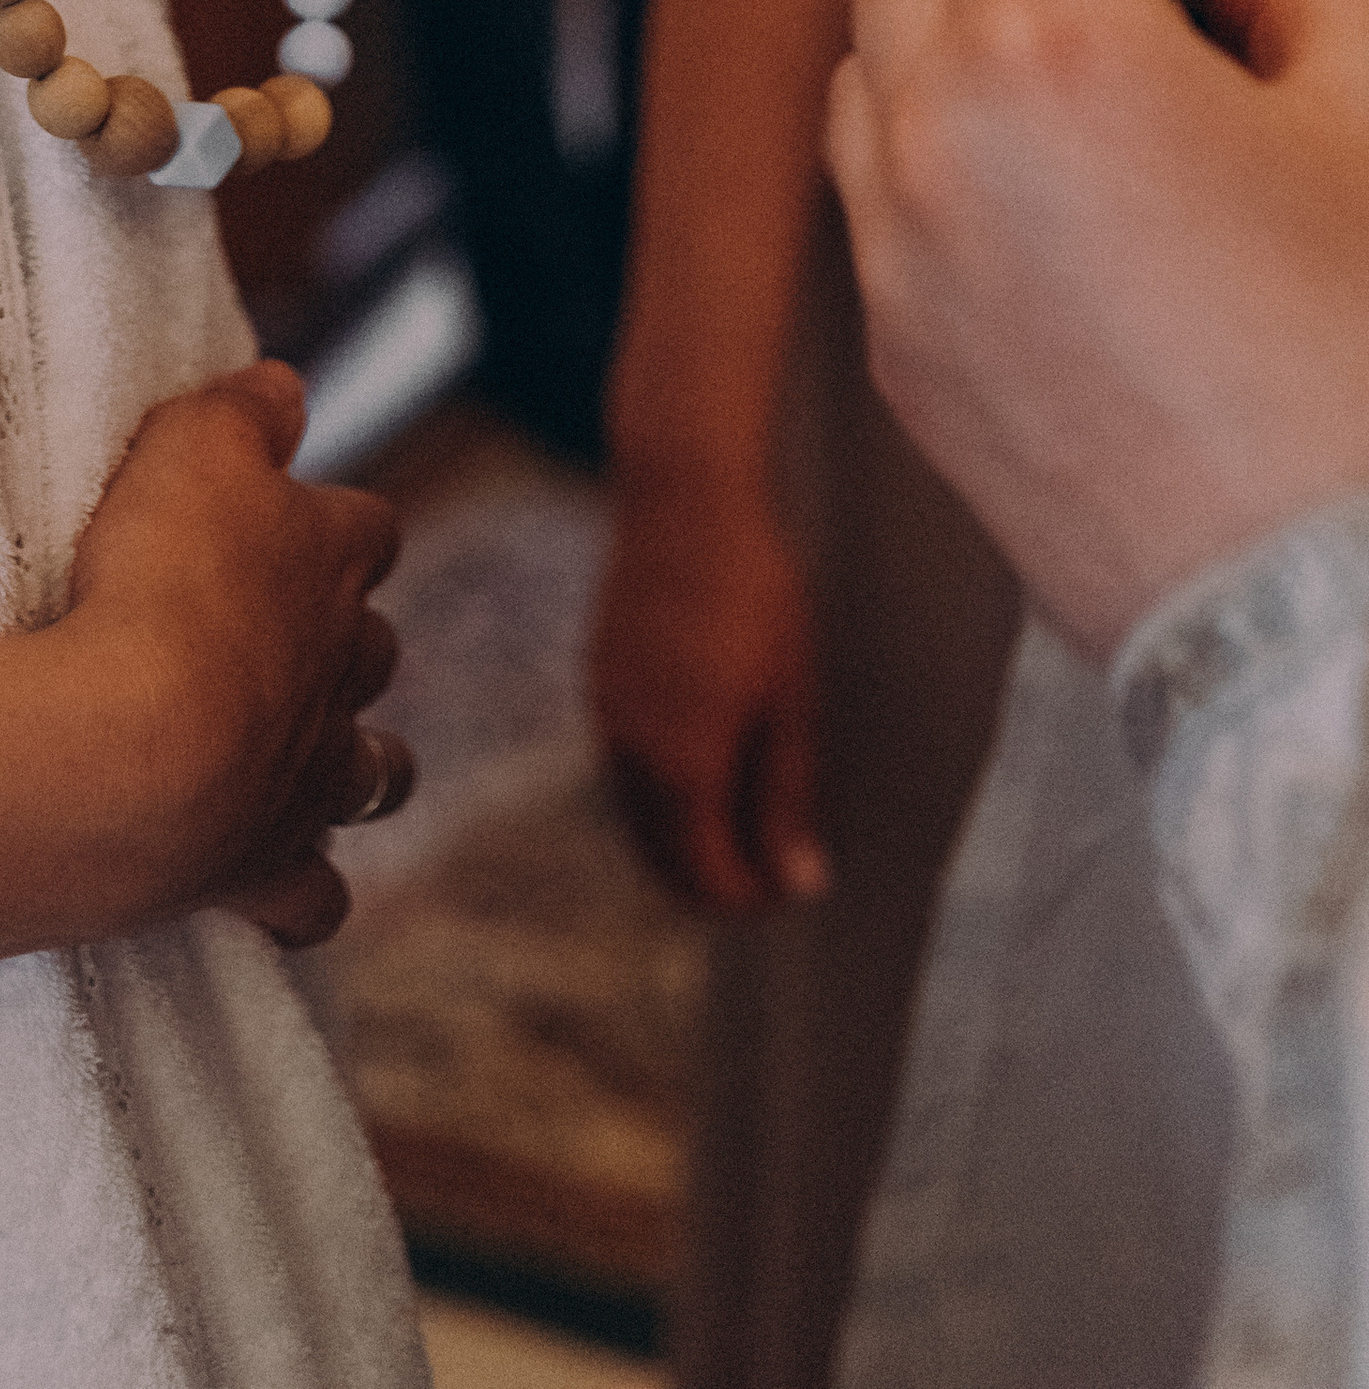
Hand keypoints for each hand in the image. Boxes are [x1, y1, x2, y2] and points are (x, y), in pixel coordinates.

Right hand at [0, 364, 412, 990]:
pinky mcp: (264, 870)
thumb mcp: (190, 444)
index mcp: (328, 563)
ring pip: (372, 775)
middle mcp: (340, 673)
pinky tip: (280, 886)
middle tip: (281, 635)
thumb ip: (242, 407)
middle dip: (347, 642)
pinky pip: (311, 900)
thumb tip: (286, 383)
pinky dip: (304, 894)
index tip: (295, 513)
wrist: (128, 749)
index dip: (336, 520)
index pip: (367, 527)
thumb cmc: (159, 578)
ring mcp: (310, 780)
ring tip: (316, 759)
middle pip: (372, 651)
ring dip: (354, 764)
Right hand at [591, 467, 827, 912]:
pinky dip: (661, 793)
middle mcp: (631, 752)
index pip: (708, 873)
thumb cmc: (754, 595)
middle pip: (663, 857)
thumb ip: (788, 798)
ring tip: (745, 822)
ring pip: (639, 814)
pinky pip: (625, 768)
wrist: (682, 501)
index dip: (751, 897)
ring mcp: (608, 715)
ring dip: (685, 837)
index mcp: (682, 764)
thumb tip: (799, 883)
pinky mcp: (600, 681)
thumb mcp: (791, 700)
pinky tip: (703, 765)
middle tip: (771, 870)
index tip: (792, 889)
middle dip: (713, 878)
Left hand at [828, 0, 1368, 656]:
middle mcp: (934, 139)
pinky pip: (878, 217)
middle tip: (1114, 4)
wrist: (1333, 598)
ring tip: (1073, 117)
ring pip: (864, 86)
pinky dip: (936, 184)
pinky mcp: (899, 367)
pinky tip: (1055, 232)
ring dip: (942, 63)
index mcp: (1045, 46)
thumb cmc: (1365, 363)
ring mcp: (897, 260)